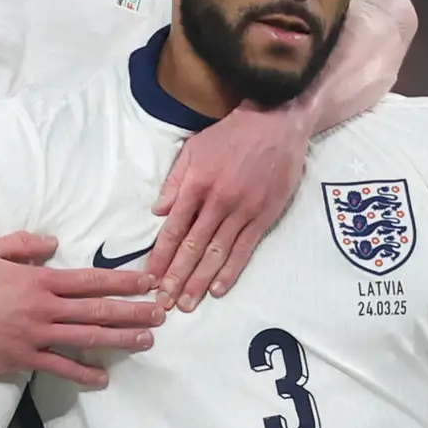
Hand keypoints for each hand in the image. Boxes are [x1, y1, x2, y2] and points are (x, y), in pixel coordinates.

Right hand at [0, 234, 164, 386]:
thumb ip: (23, 243)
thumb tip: (53, 242)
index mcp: (37, 279)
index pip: (90, 280)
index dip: (122, 280)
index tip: (147, 282)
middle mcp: (43, 308)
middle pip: (97, 309)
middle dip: (133, 310)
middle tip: (161, 313)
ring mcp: (35, 336)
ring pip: (87, 337)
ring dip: (120, 339)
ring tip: (146, 340)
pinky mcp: (23, 359)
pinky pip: (59, 366)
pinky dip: (83, 372)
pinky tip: (103, 377)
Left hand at [152, 103, 312, 309]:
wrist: (277, 124)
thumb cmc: (232, 134)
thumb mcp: (194, 148)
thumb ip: (175, 181)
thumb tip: (158, 212)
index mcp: (196, 184)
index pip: (173, 229)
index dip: (161, 257)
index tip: (150, 278)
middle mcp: (217, 202)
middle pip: (192, 248)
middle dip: (176, 278)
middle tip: (164, 304)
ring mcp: (242, 211)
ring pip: (216, 253)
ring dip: (199, 282)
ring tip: (187, 304)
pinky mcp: (264, 216)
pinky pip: (244, 249)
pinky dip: (230, 271)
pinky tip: (217, 289)